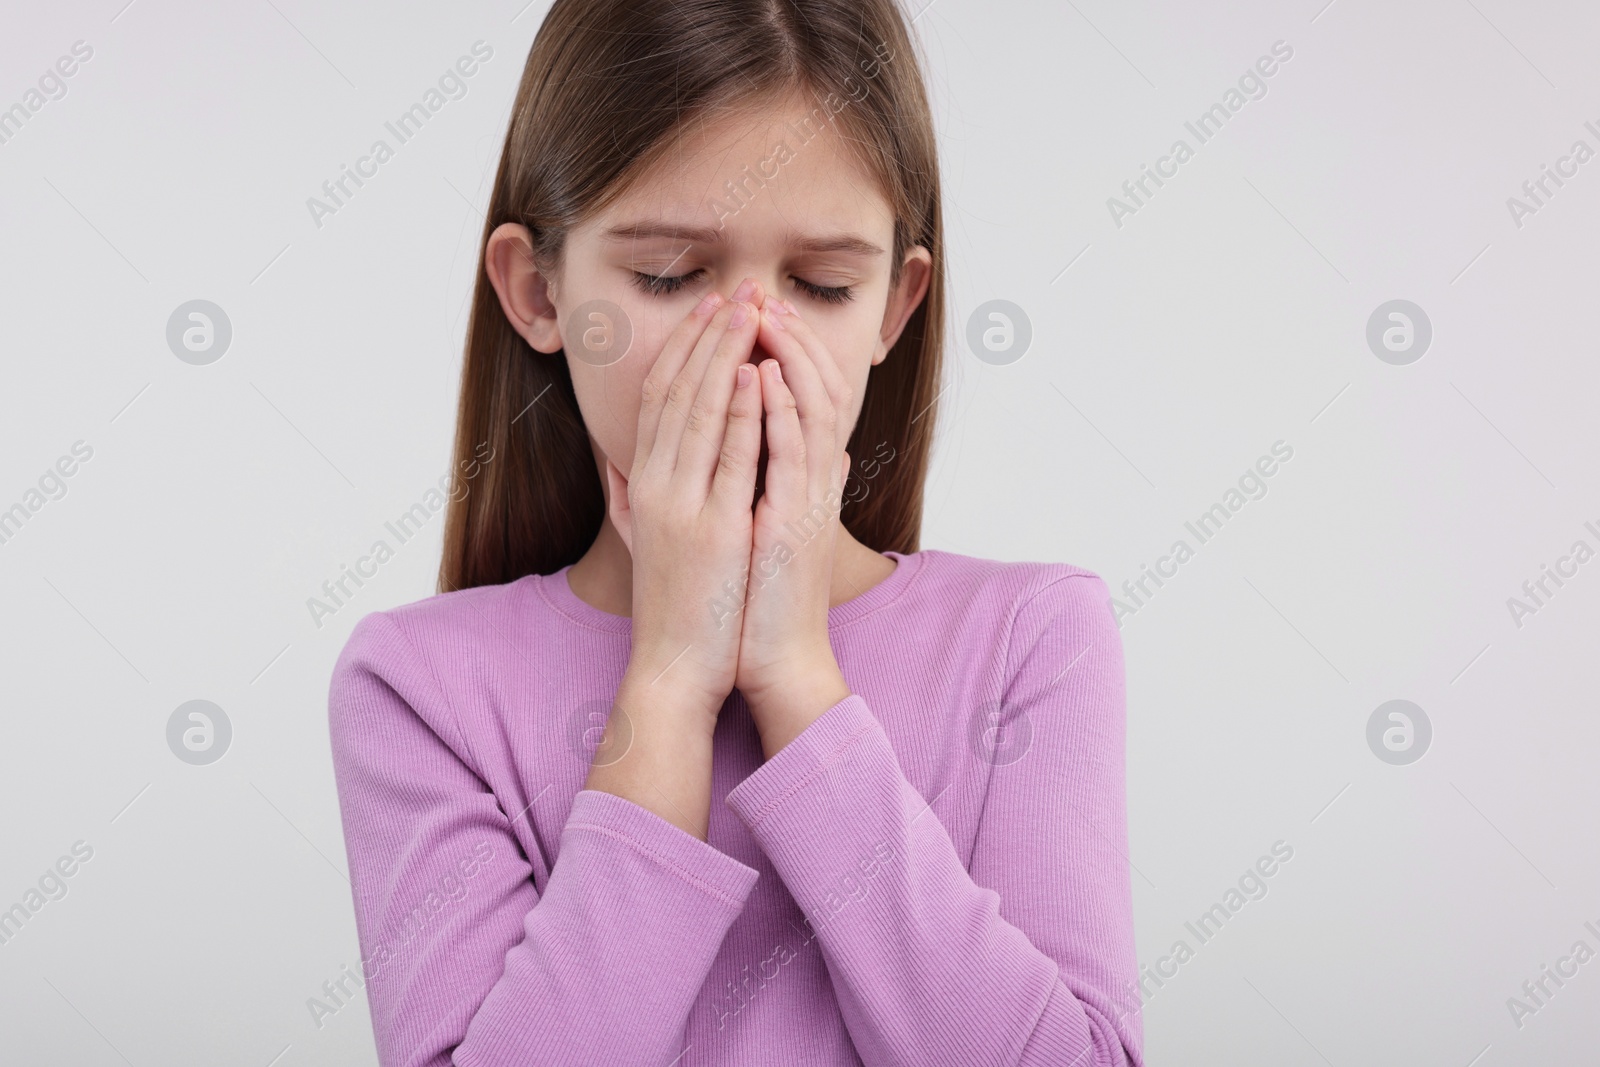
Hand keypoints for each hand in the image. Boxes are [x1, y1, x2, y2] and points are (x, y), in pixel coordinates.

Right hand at [607, 285, 767, 729]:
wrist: (675, 667)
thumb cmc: (670, 606)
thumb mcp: (639, 540)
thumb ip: (624, 494)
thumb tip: (612, 457)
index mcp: (642, 484)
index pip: (660, 397)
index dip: (684, 347)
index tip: (708, 309)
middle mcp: (655, 486)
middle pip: (680, 391)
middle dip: (708, 335)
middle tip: (736, 290)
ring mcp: (684, 506)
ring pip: (704, 412)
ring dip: (727, 355)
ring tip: (750, 311)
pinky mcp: (716, 530)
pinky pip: (733, 458)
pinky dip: (744, 411)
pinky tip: (757, 373)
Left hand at [735, 298, 853, 755]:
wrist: (776, 660)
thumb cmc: (761, 601)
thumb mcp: (769, 530)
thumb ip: (782, 485)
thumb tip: (811, 458)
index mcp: (805, 481)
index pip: (805, 399)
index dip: (786, 353)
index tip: (756, 316)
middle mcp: (815, 482)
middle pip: (814, 390)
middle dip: (788, 339)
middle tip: (761, 297)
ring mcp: (809, 499)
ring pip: (808, 409)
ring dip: (787, 357)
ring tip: (763, 315)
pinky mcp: (795, 522)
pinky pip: (791, 453)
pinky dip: (777, 410)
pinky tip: (759, 374)